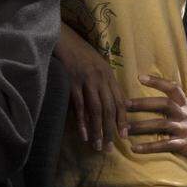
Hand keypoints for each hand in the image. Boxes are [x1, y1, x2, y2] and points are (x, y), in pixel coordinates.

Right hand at [56, 24, 127, 151]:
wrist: (63, 39)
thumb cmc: (79, 52)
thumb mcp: (98, 65)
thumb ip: (106, 82)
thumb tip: (114, 102)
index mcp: (109, 75)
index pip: (119, 102)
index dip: (122, 120)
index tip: (123, 137)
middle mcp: (101, 79)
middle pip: (109, 109)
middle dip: (110, 130)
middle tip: (109, 148)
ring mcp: (86, 81)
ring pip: (96, 110)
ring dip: (97, 130)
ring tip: (97, 145)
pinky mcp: (72, 83)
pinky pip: (79, 106)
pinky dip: (82, 121)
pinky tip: (84, 134)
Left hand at [127, 74, 186, 171]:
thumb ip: (175, 108)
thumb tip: (151, 102)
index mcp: (185, 106)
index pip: (172, 88)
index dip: (157, 81)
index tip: (140, 77)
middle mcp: (185, 115)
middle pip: (164, 104)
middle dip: (142, 103)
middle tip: (123, 104)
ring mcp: (186, 129)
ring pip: (161, 124)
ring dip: (141, 126)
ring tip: (124, 129)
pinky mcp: (186, 144)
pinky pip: (165, 145)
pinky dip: (149, 147)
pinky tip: (135, 148)